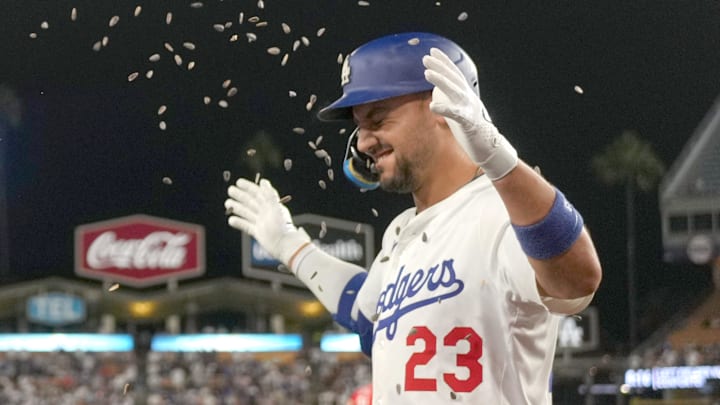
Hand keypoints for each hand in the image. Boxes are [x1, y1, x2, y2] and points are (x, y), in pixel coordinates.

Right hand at [224, 178, 309, 265]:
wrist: (284, 244)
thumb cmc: (282, 225)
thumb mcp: (276, 207)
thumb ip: (269, 194)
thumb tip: (263, 181)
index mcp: (271, 204)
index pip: (258, 192)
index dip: (248, 186)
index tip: (238, 182)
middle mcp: (265, 212)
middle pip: (250, 201)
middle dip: (240, 195)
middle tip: (230, 190)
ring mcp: (261, 222)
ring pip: (247, 212)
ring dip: (237, 207)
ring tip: (227, 203)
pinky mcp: (258, 232)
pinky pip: (246, 226)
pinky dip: (238, 222)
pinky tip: (230, 220)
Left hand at [423, 47, 517, 179]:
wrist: (488, 146)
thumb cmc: (472, 129)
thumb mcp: (460, 110)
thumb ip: (450, 100)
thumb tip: (437, 91)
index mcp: (466, 94)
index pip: (455, 74)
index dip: (445, 61)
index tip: (433, 51)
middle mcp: (469, 98)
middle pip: (454, 78)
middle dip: (440, 66)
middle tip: (425, 58)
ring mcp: (470, 109)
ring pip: (455, 91)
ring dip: (441, 80)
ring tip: (427, 73)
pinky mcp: (469, 123)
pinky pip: (455, 114)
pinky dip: (445, 108)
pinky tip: (432, 106)